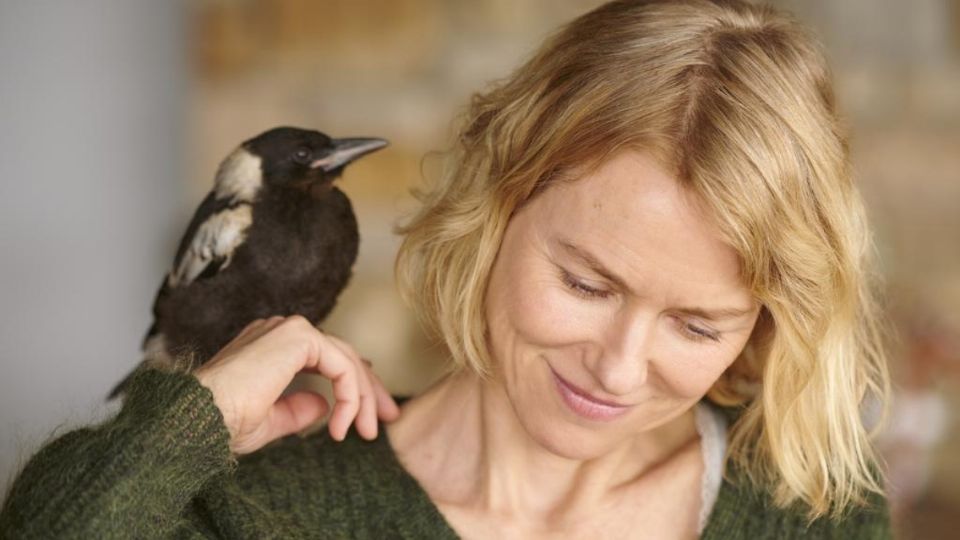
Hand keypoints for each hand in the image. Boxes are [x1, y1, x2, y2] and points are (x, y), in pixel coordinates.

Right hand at [192, 315, 399, 454]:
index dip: (352, 385)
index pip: (326, 358)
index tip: (367, 417)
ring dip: (362, 397)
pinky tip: (344, 425)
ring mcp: (289, 329)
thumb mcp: (268, 420)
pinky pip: (341, 365)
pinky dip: (350, 396)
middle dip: (368, 389)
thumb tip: (324, 405)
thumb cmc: (221, 424)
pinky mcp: (298, 336)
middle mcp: (280, 331)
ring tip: (366, 432)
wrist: (198, 419)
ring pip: (346, 359)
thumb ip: (297, 410)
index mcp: (270, 347)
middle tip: (386, 419)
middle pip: (342, 354)